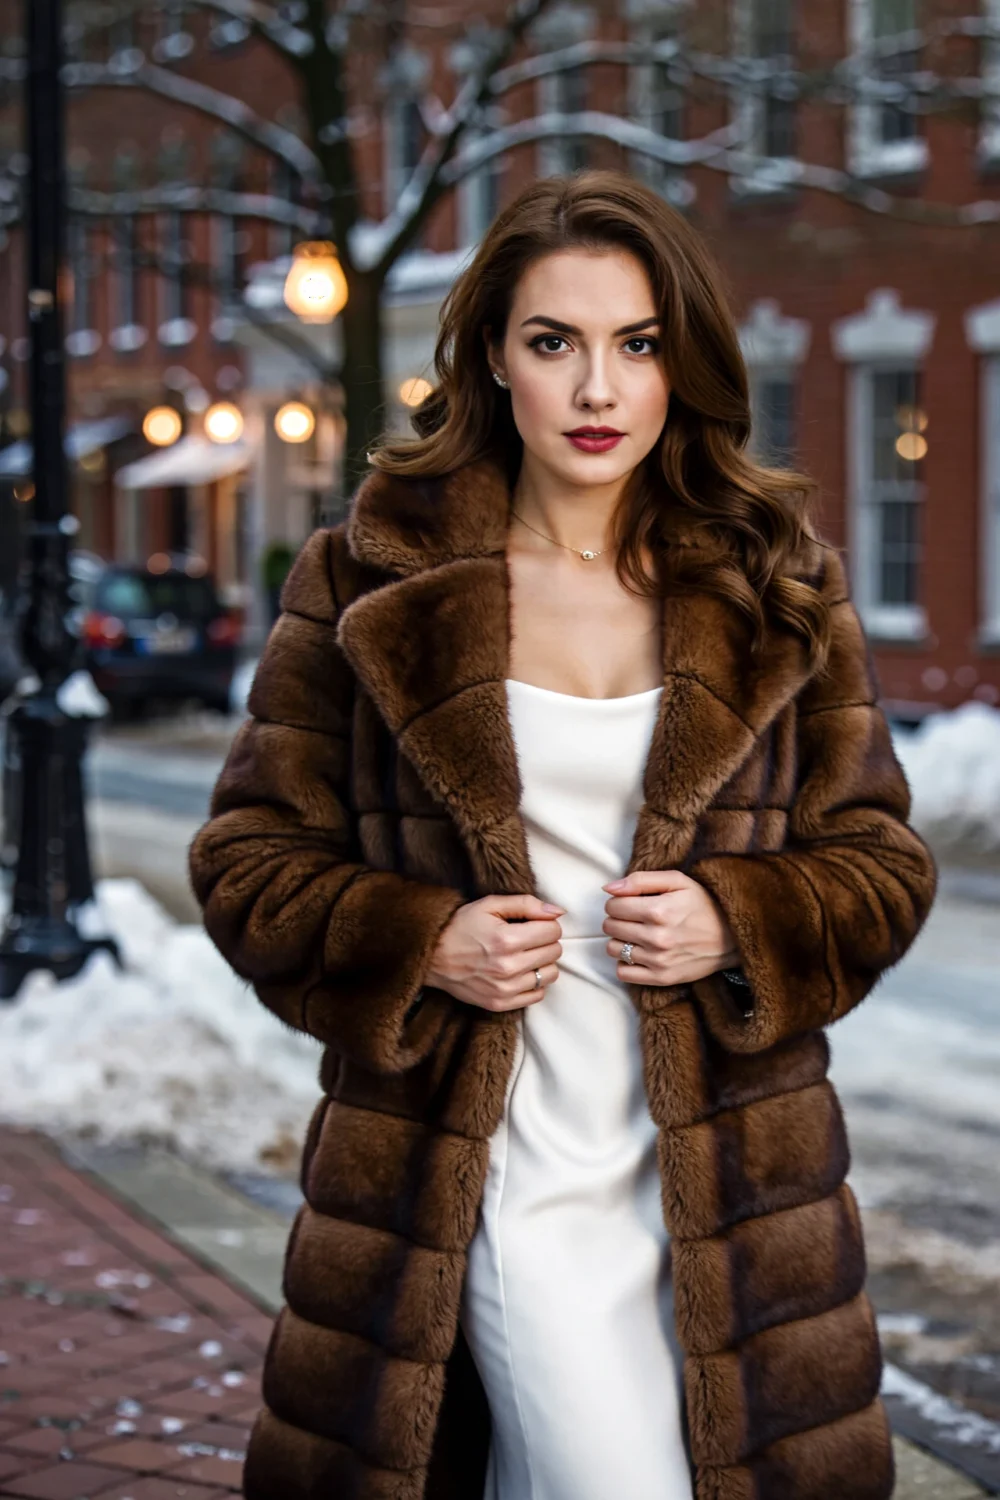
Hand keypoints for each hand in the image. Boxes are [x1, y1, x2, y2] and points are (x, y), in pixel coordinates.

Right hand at [426, 894, 564, 1011]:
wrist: (432, 956)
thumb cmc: (460, 926)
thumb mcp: (489, 905)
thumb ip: (527, 904)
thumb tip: (558, 912)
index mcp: (507, 939)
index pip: (553, 931)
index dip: (546, 924)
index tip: (533, 924)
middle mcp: (508, 967)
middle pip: (554, 952)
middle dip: (545, 941)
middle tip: (528, 938)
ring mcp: (505, 988)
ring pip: (550, 974)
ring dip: (542, 962)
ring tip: (525, 955)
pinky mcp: (501, 1003)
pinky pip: (537, 995)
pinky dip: (533, 982)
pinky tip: (519, 972)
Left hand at [601, 869, 739, 986]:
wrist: (732, 937)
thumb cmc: (704, 905)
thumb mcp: (678, 881)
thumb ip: (640, 880)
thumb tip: (608, 889)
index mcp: (658, 911)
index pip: (613, 906)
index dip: (617, 901)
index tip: (629, 902)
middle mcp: (656, 937)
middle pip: (610, 927)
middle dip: (617, 919)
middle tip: (633, 917)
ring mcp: (658, 960)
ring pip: (613, 949)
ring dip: (620, 940)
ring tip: (636, 934)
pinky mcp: (662, 978)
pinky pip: (623, 972)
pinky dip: (625, 962)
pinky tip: (638, 952)